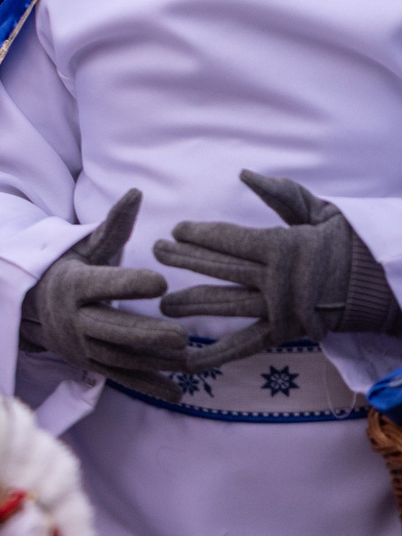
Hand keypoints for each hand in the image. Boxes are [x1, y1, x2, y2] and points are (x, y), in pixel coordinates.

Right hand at [19, 189, 191, 379]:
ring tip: (187, 360)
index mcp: (73, 284)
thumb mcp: (86, 246)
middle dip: (146, 334)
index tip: (162, 282)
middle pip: (111, 329)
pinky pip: (120, 378)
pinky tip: (177, 392)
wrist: (31, 304)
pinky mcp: (89, 365)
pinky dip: (147, 386)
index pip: (103, 284)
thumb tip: (137, 192)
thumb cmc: (70, 268)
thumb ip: (114, 225)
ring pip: (118, 357)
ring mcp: (80, 345)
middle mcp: (73, 318)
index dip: (130, 283)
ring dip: (152, 362)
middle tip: (182, 336)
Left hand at [156, 170, 401, 364]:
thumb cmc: (344, 241)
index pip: (227, 240)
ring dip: (190, 304)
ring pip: (225, 305)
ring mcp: (279, 310)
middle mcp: (277, 281)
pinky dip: (217, 354)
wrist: (381, 284)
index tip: (176, 230)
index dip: (198, 235)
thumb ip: (280, 193)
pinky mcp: (284, 334)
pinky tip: (188, 361)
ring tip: (161, 302)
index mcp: (282, 248)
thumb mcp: (317, 210)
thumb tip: (244, 174)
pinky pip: (244, 345)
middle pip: (219, 268)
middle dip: (184, 259)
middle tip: (155, 252)